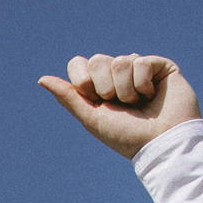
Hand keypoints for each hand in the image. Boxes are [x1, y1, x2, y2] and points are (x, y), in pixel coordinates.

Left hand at [40, 52, 200, 158]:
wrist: (160, 142)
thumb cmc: (126, 136)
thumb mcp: (91, 118)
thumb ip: (68, 97)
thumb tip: (42, 79)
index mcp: (99, 86)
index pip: (79, 63)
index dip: (83, 80)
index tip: (93, 98)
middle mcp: (117, 74)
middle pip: (97, 60)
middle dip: (105, 87)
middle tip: (120, 105)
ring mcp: (138, 68)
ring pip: (120, 61)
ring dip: (126, 89)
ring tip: (139, 103)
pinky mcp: (159, 65)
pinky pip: (140, 61)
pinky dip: (143, 83)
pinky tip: (153, 95)